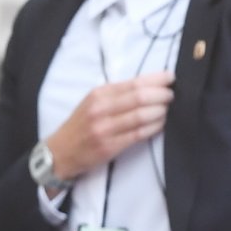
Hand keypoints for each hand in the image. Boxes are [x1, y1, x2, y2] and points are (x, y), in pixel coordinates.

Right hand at [47, 71, 174, 182]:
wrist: (59, 153)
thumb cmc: (80, 126)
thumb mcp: (92, 102)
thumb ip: (116, 94)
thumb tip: (148, 86)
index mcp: (98, 94)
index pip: (133, 83)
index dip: (156, 79)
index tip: (170, 77)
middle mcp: (101, 110)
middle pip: (139, 97)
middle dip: (161, 95)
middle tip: (171, 95)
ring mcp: (104, 129)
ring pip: (141, 116)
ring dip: (160, 111)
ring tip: (167, 109)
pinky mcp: (109, 147)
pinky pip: (138, 134)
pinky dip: (153, 127)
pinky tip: (160, 123)